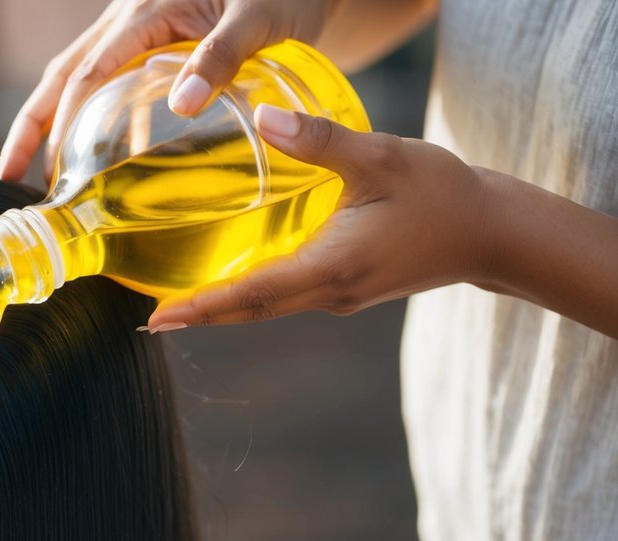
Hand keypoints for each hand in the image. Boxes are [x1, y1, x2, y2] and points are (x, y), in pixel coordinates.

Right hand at [0, 0, 335, 181]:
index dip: (61, 122)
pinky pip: (111, 86)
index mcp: (144, 11)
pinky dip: (97, 123)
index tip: (50, 168)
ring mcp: (135, 33)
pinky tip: (101, 160)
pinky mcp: (151, 46)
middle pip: (63, 77)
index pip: (87, 73)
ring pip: (78, 81)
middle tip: (10, 178)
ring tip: (43, 177)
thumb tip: (183, 106)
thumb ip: (220, 58)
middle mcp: (128, 20)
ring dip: (54, 127)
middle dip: (31, 129)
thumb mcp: (257, 20)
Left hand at [147, 104, 493, 329]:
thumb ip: (320, 141)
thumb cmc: (441, 195)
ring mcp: (337, 296)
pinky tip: (232, 281)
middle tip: (152, 320)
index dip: (204, 308)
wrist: (491, 234)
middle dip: (201, 316)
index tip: (160, 318)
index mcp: (332, 267)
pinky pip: (286, 297)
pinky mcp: (344, 288)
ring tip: (179, 304)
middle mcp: (329, 292)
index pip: (253, 295)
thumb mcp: (382, 157)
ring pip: (267, 308)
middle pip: (251, 312)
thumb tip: (263, 118)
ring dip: (223, 308)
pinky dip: (252, 295)